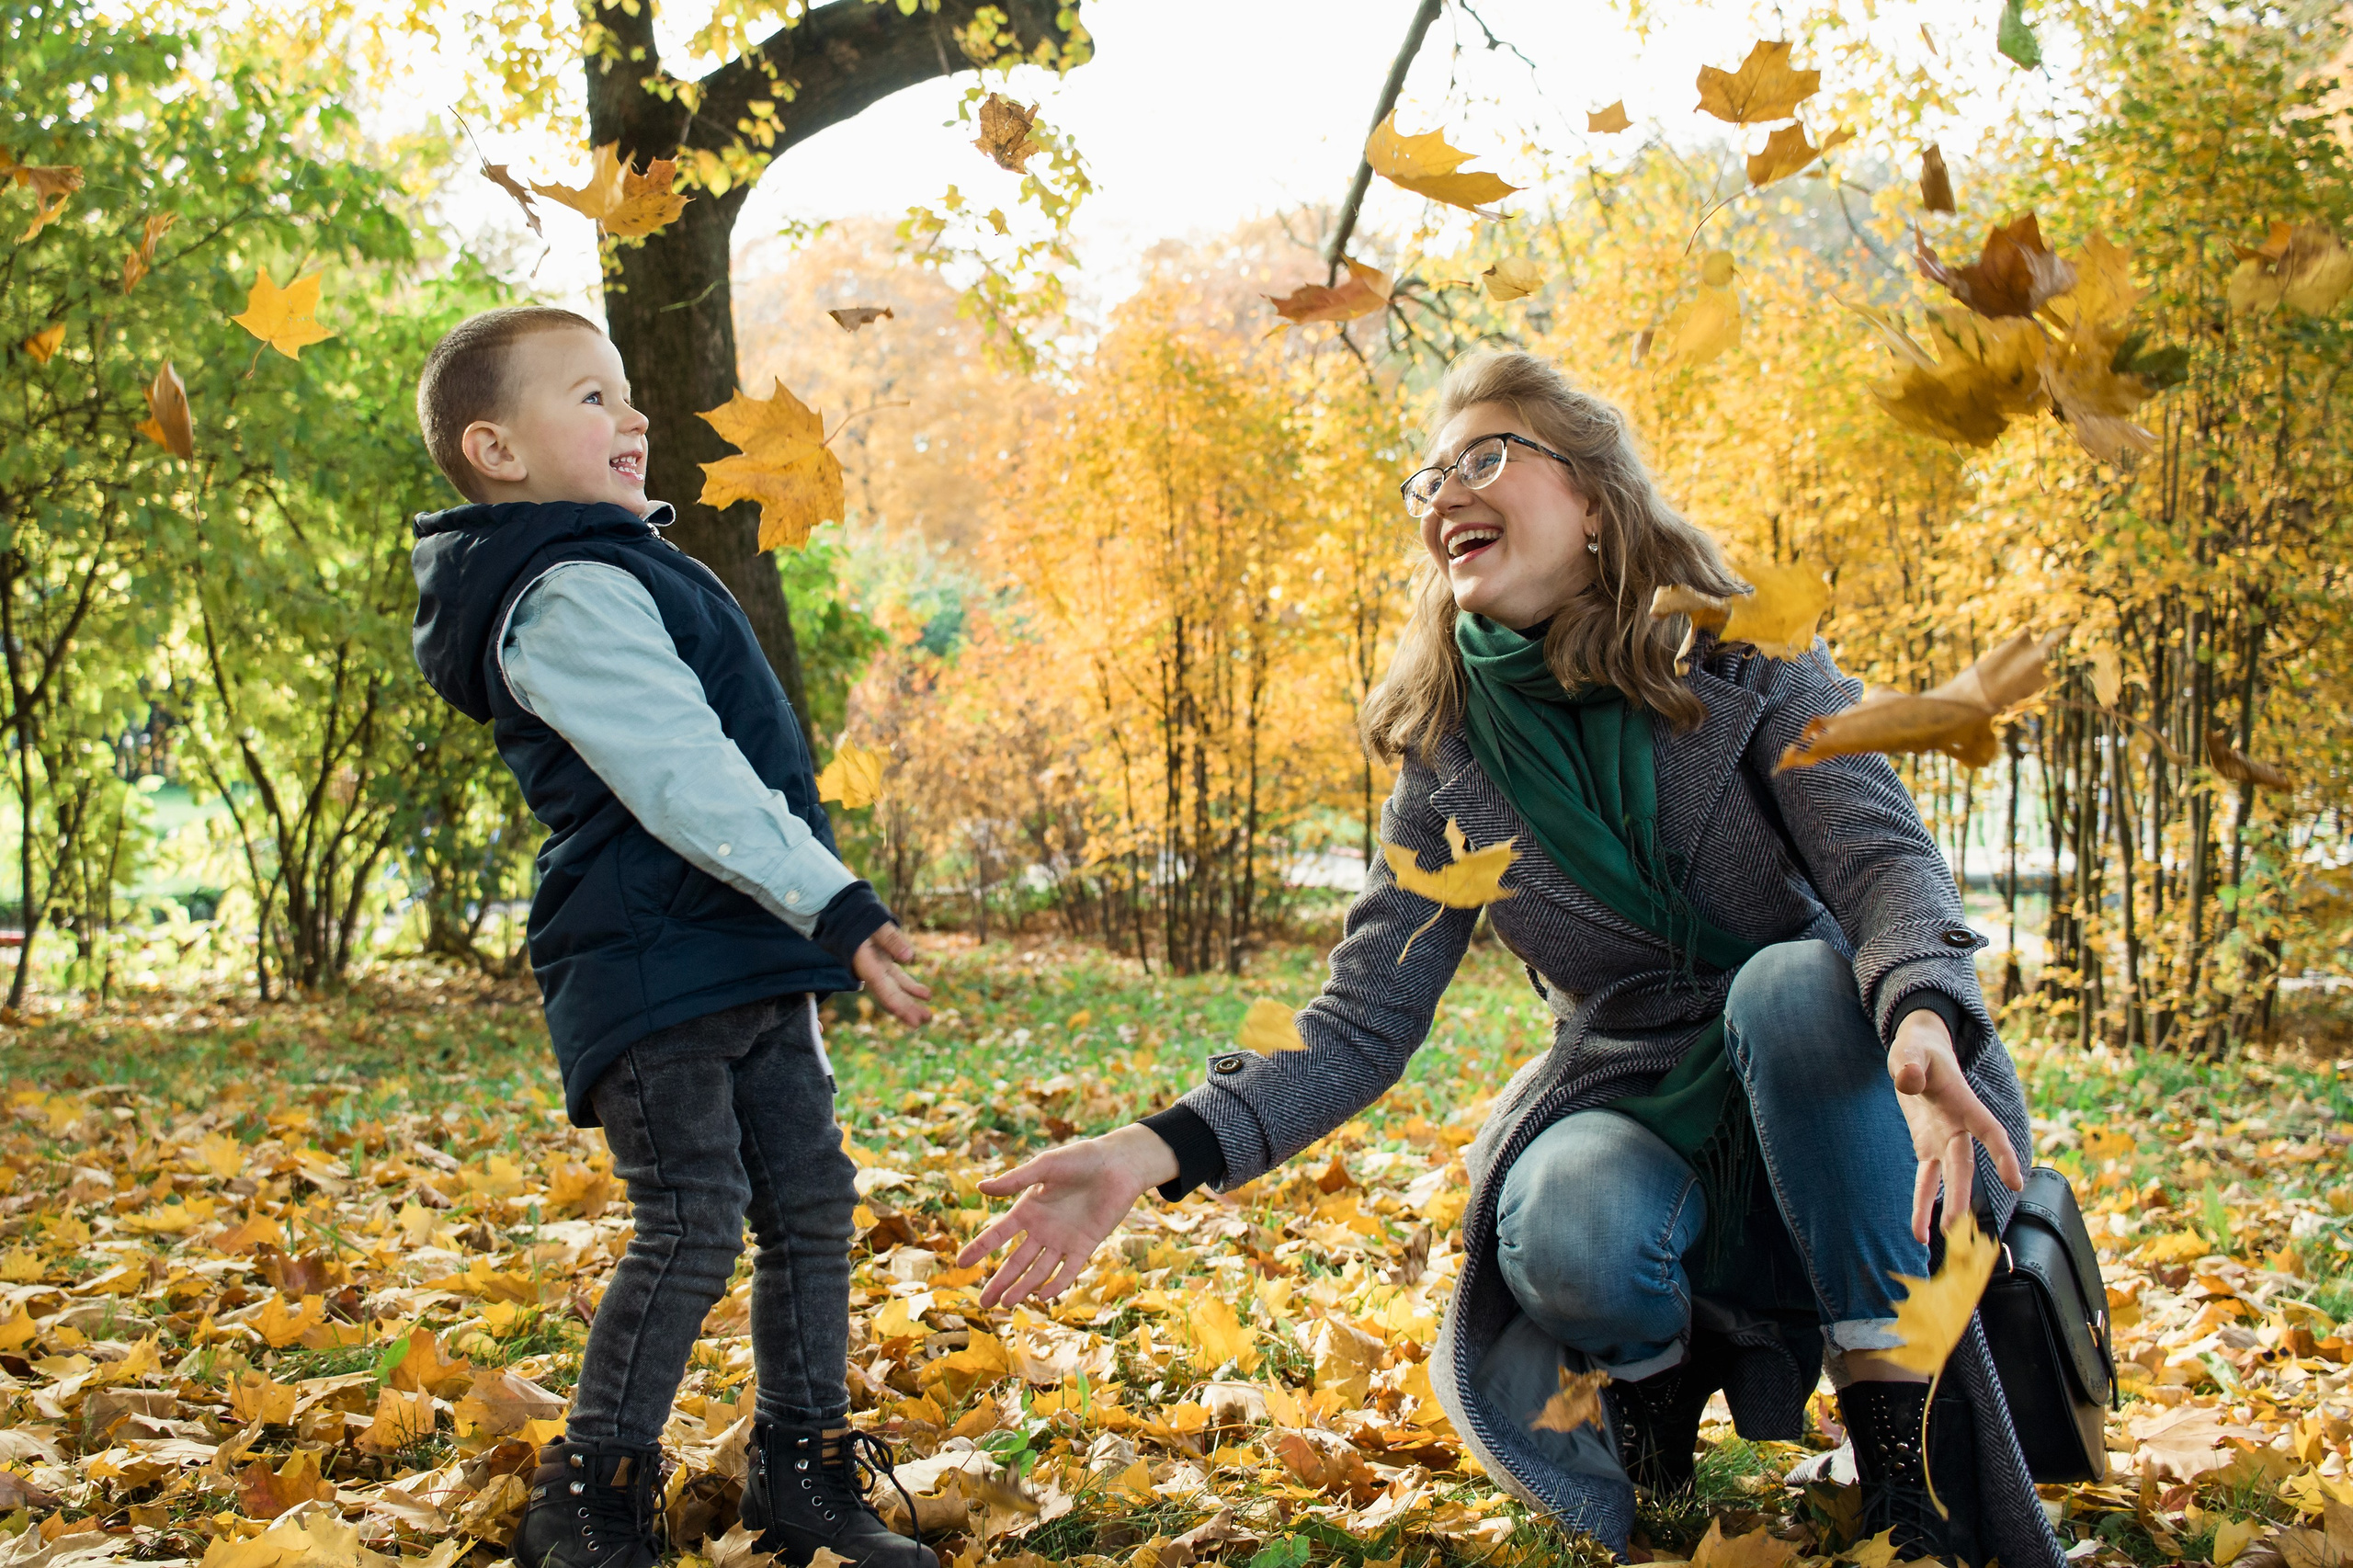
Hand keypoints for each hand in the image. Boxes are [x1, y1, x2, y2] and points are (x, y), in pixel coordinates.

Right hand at [853, 923, 931, 1026]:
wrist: (843, 914)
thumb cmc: (858, 916)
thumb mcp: (875, 924)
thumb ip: (891, 939)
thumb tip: (910, 958)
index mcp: (866, 963)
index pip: (883, 988)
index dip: (898, 1005)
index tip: (912, 1020)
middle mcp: (870, 971)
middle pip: (890, 994)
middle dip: (906, 1009)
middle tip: (924, 1021)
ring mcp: (877, 969)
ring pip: (895, 990)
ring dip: (910, 1002)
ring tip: (928, 1016)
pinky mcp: (882, 965)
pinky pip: (897, 980)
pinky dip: (911, 987)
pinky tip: (926, 996)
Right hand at [955, 1124, 1179, 1308]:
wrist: (1118, 1165)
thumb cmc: (1080, 1159)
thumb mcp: (1044, 1167)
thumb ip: (1015, 1181)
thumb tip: (980, 1187)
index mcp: (1028, 1209)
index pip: (998, 1234)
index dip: (979, 1248)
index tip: (960, 1263)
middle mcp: (1043, 1229)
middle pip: (1016, 1261)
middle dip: (1000, 1281)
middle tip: (983, 1303)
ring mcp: (1063, 1239)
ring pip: (1039, 1270)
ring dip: (1024, 1287)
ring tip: (1007, 1304)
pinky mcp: (1085, 1245)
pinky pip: (1069, 1270)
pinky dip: (1056, 1283)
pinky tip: (1043, 1296)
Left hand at [1888, 1007, 2025, 1243]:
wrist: (1919, 1050)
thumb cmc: (1919, 1048)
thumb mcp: (1910, 1050)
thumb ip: (1911, 1064)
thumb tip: (1909, 1081)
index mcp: (1963, 1103)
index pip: (1989, 1131)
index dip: (2003, 1155)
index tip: (2016, 1182)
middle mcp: (1958, 1126)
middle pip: (1963, 1164)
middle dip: (1958, 1194)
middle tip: (1954, 1227)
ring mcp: (1944, 1138)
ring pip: (1947, 1177)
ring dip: (1942, 1206)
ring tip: (1937, 1238)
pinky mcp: (1927, 1146)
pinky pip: (1925, 1178)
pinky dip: (1921, 1202)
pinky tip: (1918, 1230)